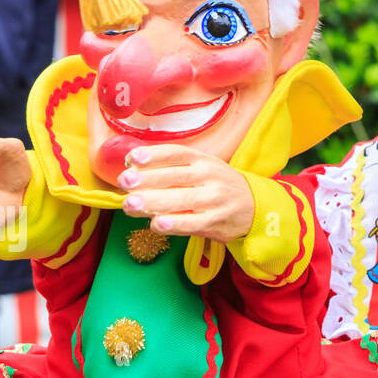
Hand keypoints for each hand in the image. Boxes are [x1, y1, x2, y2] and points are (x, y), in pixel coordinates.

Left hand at [117, 145, 252, 241]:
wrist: (253, 206)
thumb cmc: (216, 186)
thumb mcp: (201, 169)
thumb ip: (170, 169)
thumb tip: (131, 169)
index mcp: (202, 160)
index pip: (176, 154)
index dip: (153, 155)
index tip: (132, 158)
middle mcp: (209, 176)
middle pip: (175, 176)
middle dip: (148, 179)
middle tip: (125, 182)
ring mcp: (214, 199)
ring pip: (181, 200)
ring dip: (154, 202)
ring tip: (130, 204)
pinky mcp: (216, 221)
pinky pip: (192, 223)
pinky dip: (174, 224)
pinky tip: (157, 224)